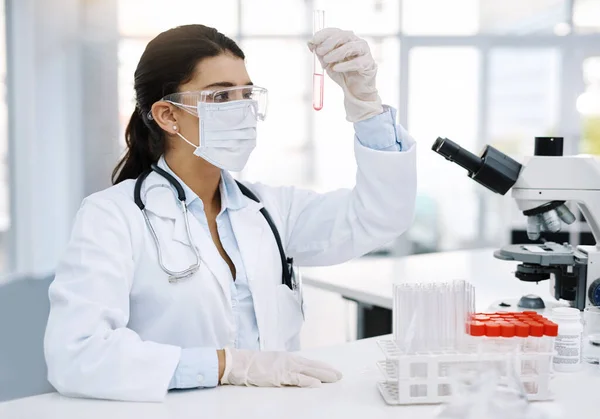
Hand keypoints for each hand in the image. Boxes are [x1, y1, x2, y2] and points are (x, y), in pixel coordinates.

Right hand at [220, 348, 341, 387]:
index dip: (321, 366)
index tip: (331, 369)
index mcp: (287, 358)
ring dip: (323, 375)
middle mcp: (289, 361)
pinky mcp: (280, 376)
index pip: (308, 362)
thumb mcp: (272, 364)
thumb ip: (283, 368)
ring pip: (309, 371)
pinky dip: (308, 381)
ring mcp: (285, 367)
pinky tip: (317, 384)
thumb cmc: (253, 364)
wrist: (240, 362)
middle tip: (339, 375)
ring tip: (335, 379)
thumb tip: (292, 374)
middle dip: (327, 370)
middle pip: (312, 365)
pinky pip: (297, 379)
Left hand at [308, 28, 382, 121]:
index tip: (313, 41)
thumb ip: (320, 53)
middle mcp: (356, 42)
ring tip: (327, 60)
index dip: (323, 34)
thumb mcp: (327, 63)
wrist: (353, 90)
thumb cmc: (341, 74)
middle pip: (343, 35)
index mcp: (346, 40)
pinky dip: (345, 65)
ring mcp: (364, 52)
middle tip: (320, 51)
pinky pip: (357, 62)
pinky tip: (336, 68)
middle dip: (329, 42)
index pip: (335, 31)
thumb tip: (310, 43)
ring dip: (336, 53)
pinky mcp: (369, 63)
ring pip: (350, 46)